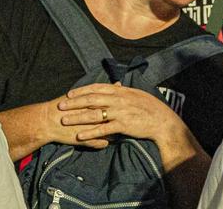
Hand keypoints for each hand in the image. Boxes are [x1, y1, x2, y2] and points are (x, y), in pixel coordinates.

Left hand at [57, 83, 193, 156]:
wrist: (162, 121)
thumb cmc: (150, 108)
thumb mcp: (136, 94)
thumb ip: (123, 91)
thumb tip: (115, 86)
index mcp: (121, 91)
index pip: (97, 88)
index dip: (82, 90)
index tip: (70, 93)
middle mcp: (118, 99)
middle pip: (92, 99)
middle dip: (74, 102)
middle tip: (60, 105)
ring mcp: (120, 112)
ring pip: (94, 114)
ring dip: (78, 117)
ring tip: (65, 120)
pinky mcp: (122, 125)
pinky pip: (103, 129)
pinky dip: (90, 133)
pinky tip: (80, 136)